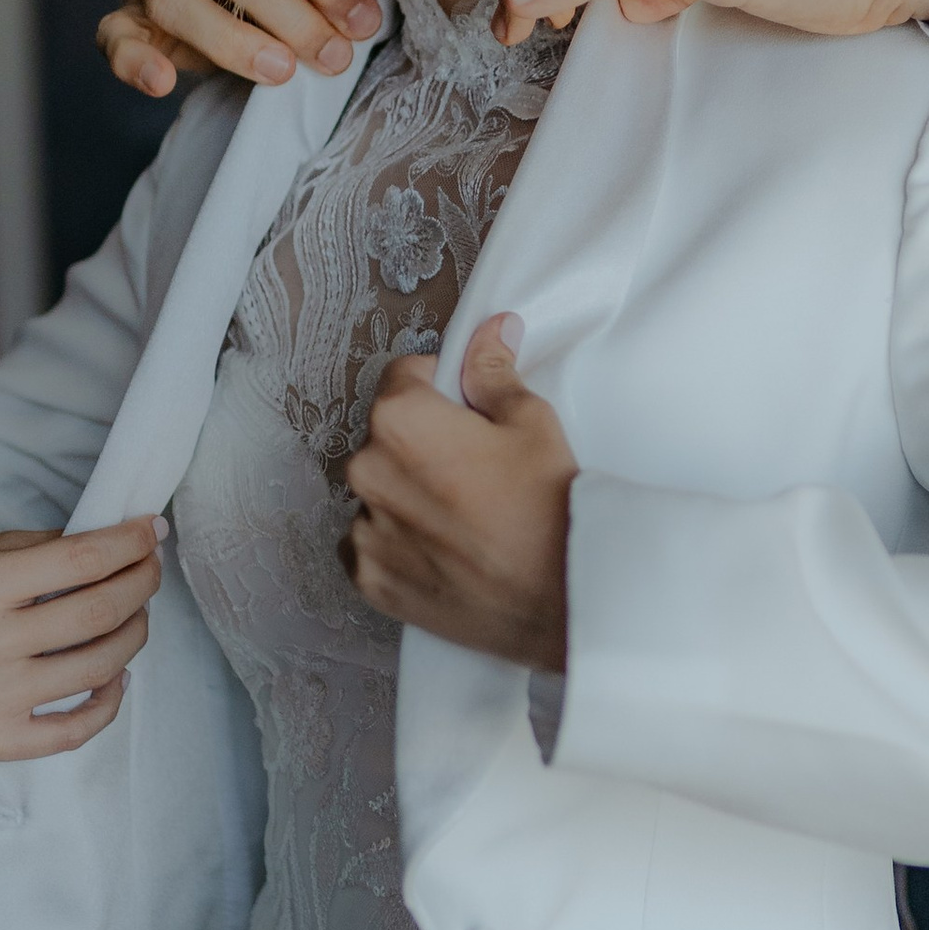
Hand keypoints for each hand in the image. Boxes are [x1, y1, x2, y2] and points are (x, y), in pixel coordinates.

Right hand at [0, 519, 162, 757]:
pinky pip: (76, 728)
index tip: (151, 532)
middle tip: (150, 569)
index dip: (130, 543)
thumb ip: (42, 551)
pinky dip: (109, 700)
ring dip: (133, 634)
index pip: (81, 561)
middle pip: (99, 613)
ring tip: (133, 615)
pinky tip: (114, 674)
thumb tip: (118, 542)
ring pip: (100, 667)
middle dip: (141, 583)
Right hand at [96, 0, 379, 96]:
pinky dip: (135, 63)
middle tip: (334, 56)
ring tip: (280, 71)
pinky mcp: (124, 12)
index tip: (364, 21)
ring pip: (179, 2)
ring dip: (234, 41)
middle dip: (293, 16)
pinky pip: (116, 38)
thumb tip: (365, 17)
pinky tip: (161, 82)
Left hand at [341, 319, 574, 668]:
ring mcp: (365, 530)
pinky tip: (446, 549)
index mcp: (399, 421)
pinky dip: (401, 543)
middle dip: (423, 444)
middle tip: (476, 470)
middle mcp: (367, 471)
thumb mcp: (532, 422)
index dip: (440, 387)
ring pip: (381, 492)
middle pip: (387, 437)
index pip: (402, 377)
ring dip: (410, 494)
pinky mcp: (370, 578)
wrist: (563, 597)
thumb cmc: (550, 506)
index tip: (467, 412)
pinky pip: (373, 544)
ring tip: (465, 517)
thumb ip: (493, 372)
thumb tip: (488, 332)